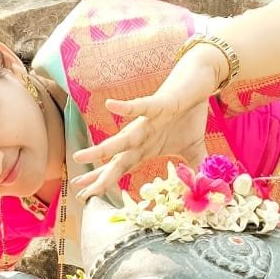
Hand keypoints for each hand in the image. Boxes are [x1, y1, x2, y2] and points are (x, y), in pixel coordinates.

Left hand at [71, 94, 210, 199]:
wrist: (198, 82)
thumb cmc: (189, 115)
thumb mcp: (193, 150)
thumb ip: (194, 169)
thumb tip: (201, 189)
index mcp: (146, 148)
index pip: (121, 169)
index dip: (104, 182)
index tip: (85, 196)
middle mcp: (141, 136)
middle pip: (117, 160)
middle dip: (99, 175)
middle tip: (78, 188)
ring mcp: (148, 121)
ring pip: (123, 138)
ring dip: (103, 149)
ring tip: (79, 157)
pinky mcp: (159, 104)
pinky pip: (142, 106)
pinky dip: (127, 107)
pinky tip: (110, 105)